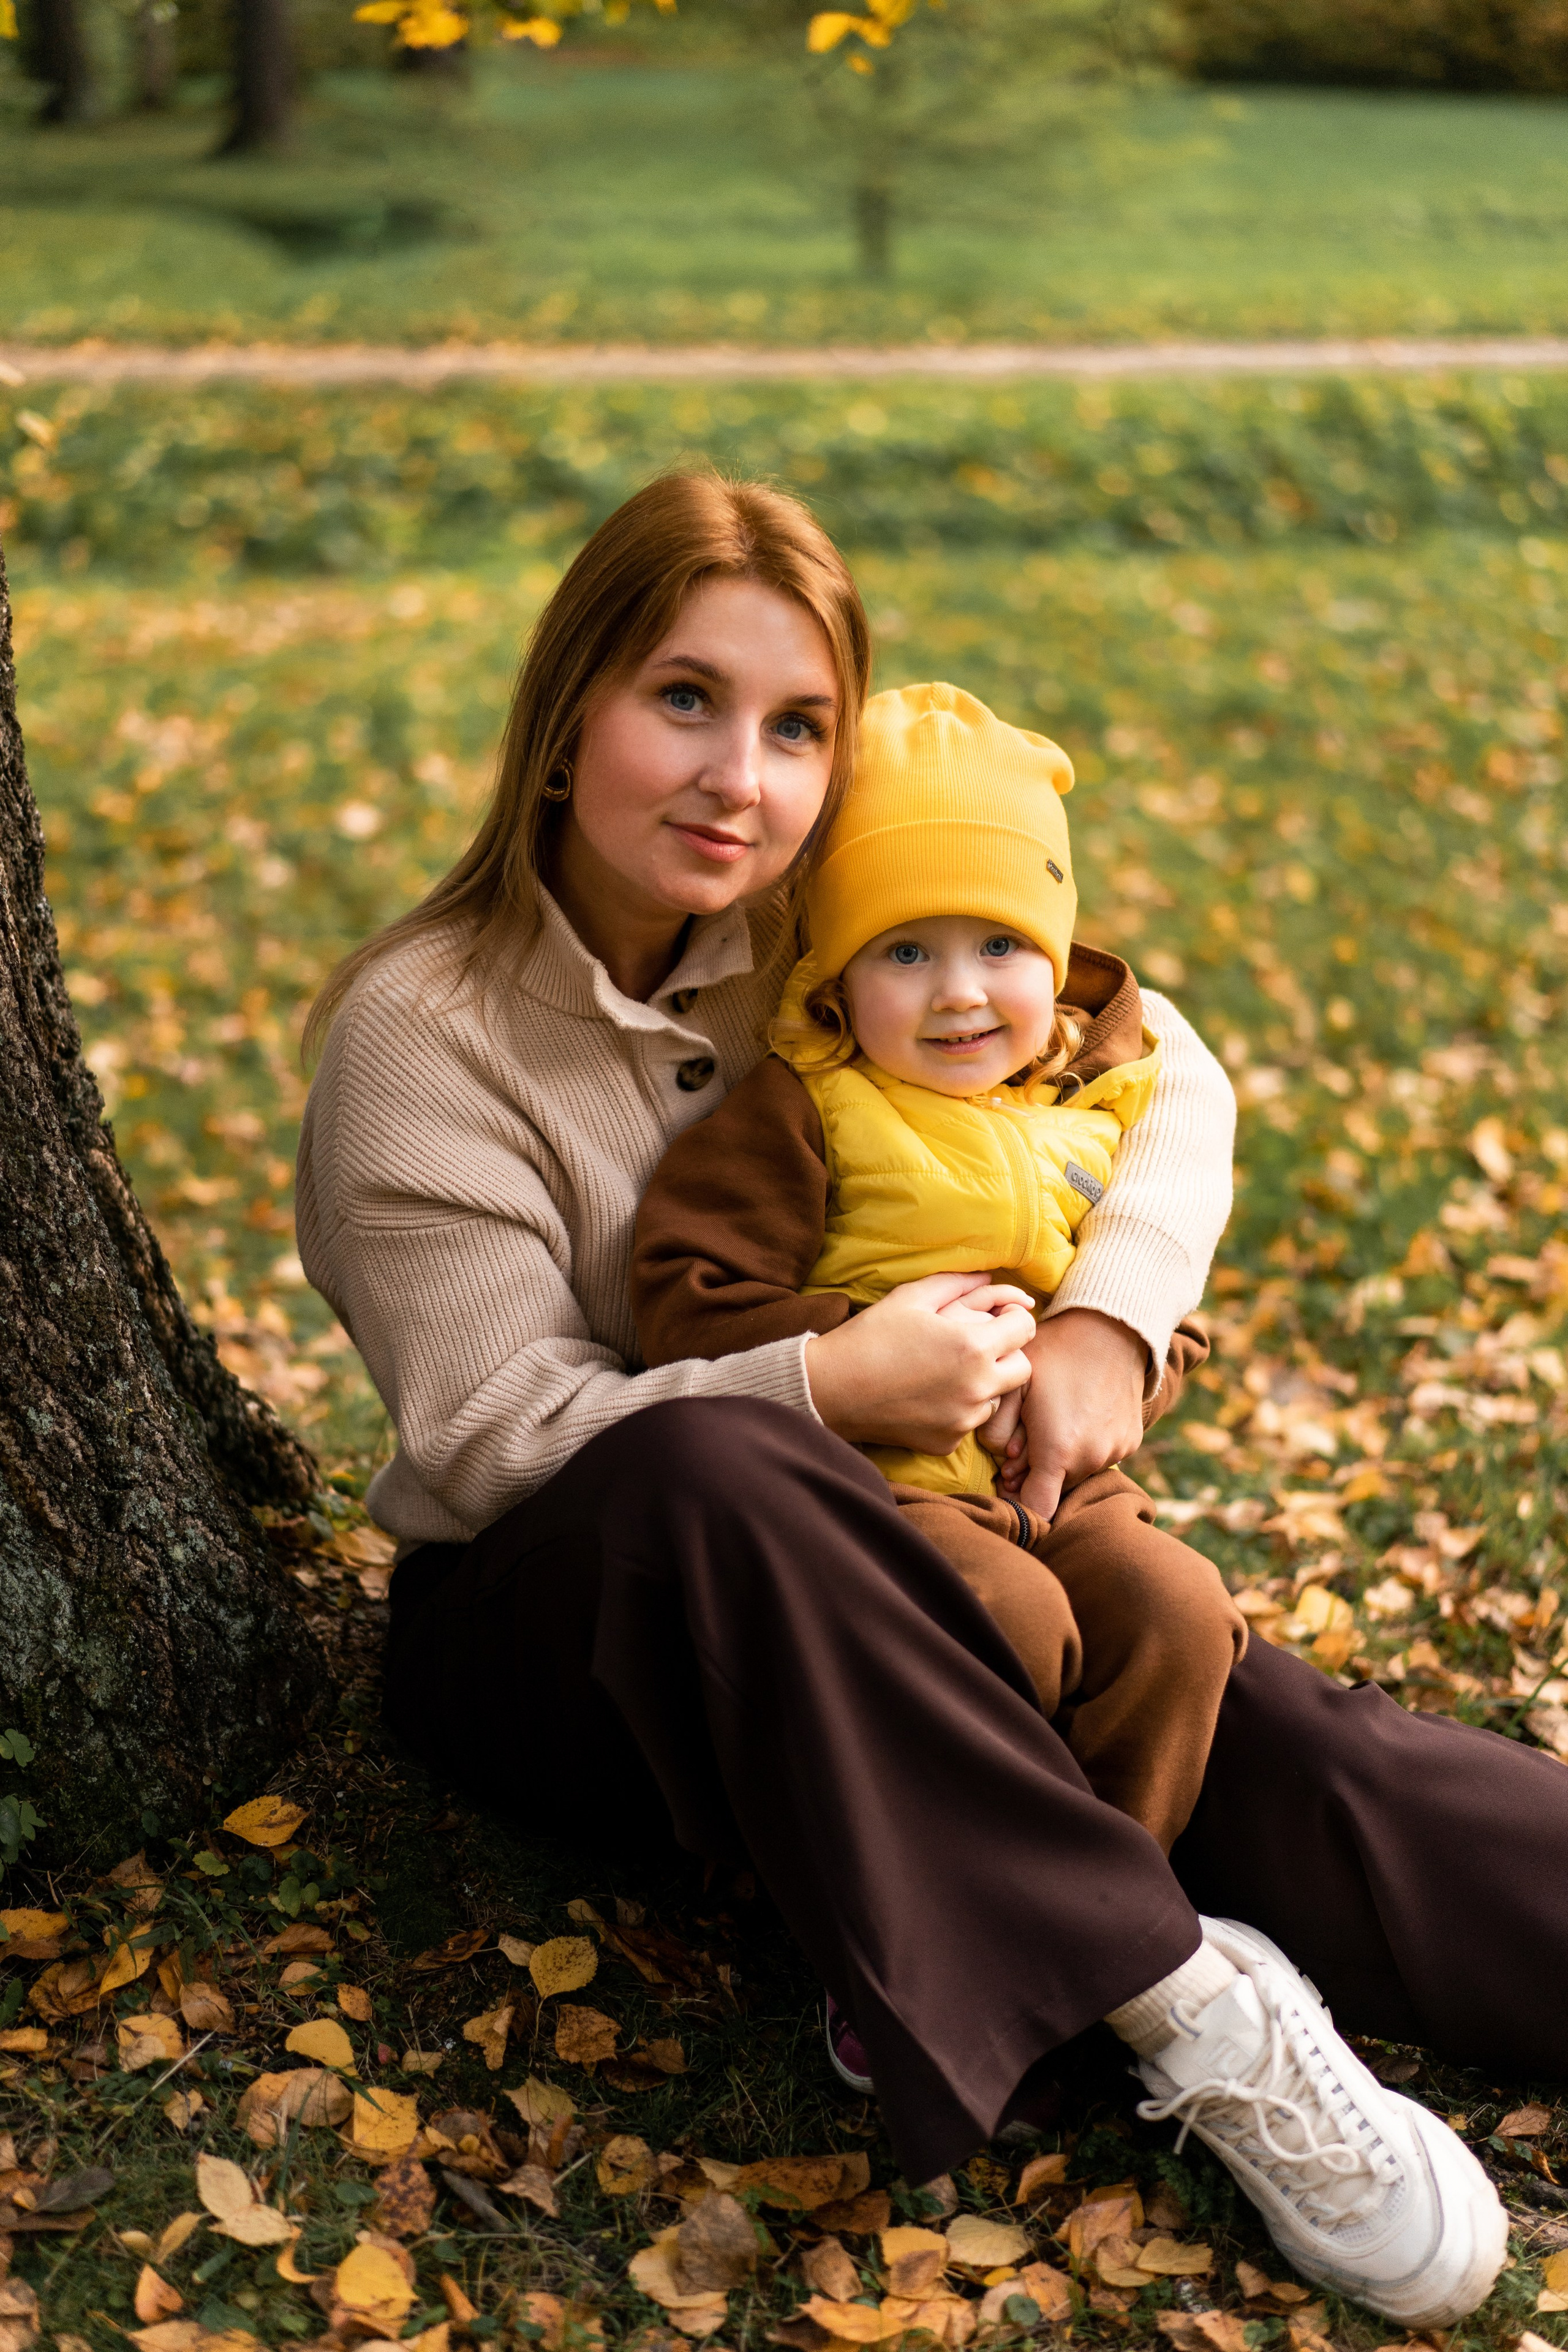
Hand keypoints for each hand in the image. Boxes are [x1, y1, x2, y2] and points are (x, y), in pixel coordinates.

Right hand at [805, 1273, 1037, 1456]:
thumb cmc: (870, 1336)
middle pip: (1022, 1368)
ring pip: (997, 1397)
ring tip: (949, 1371)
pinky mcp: (948, 1442)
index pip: (1025, 1329)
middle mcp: (977, 1387)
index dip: (1014, 1317)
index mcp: (973, 1347)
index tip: (997, 1317)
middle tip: (977, 1345)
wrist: (831, 1389)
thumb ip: (957, 1282)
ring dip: (985, 1383)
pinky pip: (969, 1421)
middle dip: (1007, 1353)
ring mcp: (964, 1419)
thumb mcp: (912, 1297)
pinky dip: (959, 1409)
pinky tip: (931, 1396)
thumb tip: (991, 1278)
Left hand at [1012, 1308, 1147, 1521]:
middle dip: (1037, 1472)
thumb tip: (1005, 1464)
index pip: (1037, 1509)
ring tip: (1055, 1420)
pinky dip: (1086, 1446)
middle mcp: (1091, 1459)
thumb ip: (997, 1432)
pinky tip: (1079, 1414)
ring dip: (1063, 1458)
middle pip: (1055, 1489)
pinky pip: (1101, 1456)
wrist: (1111, 1328)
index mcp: (1058, 1450)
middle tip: (1026, 1437)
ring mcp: (1115, 1451)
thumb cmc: (1053, 1353)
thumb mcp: (1014, 1385)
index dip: (1018, 1502)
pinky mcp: (1131, 1442)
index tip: (1009, 1483)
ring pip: (1078, 1473)